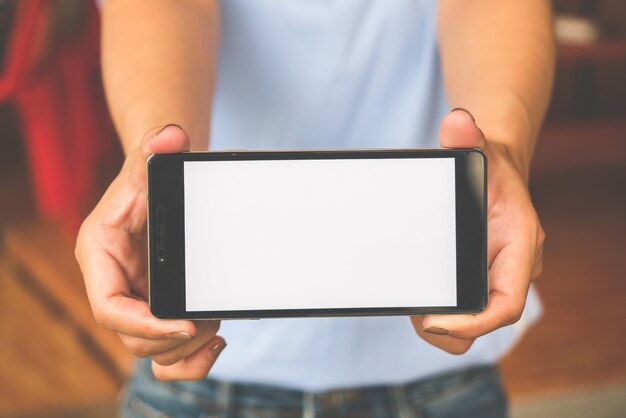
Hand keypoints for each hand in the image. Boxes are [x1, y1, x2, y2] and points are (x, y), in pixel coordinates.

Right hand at [75, 125, 225, 379]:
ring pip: (150, 353)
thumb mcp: (147, 162)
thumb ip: (155, 148)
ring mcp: (137, 301)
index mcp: (102, 257)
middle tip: (209, 321)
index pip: (108, 307)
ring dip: (184, 353)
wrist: (158, 188)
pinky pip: (166, 352)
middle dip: (171, 339)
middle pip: (132, 338)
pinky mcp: (158, 309)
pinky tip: (217, 340)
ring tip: (216, 329)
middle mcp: (115, 285)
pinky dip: (189, 359)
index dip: (141, 323)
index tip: (184, 324)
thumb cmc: (147, 178)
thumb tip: (172, 137)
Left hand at [411, 109, 544, 353]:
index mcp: (518, 246)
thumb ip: (468, 137)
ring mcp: (493, 276)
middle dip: (448, 326)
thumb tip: (457, 122)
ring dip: (439, 322)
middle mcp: (510, 269)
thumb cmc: (491, 165)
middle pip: (483, 319)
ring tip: (409, 301)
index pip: (506, 304)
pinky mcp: (476, 277)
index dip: (474, 323)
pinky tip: (415, 292)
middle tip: (413, 310)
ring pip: (470, 320)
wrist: (494, 171)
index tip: (435, 323)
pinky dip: (437, 310)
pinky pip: (460, 308)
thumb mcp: (480, 148)